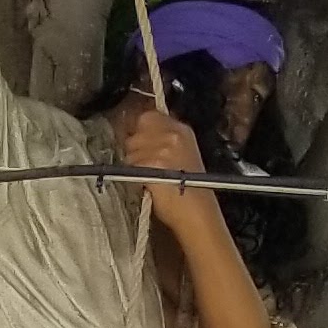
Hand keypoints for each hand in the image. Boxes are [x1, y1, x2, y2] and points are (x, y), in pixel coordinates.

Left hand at [115, 100, 215, 240]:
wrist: (196, 212)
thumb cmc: (190, 190)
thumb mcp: (182, 154)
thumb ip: (165, 140)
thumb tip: (142, 135)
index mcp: (183, 130)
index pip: (150, 115)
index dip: (140, 127)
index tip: (138, 140)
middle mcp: (173, 134)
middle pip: (139, 125)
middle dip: (135, 142)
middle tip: (141, 161)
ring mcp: (163, 147)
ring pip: (131, 146)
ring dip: (132, 160)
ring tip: (146, 175)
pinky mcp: (152, 163)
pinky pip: (131, 163)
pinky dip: (132, 174)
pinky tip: (144, 182)